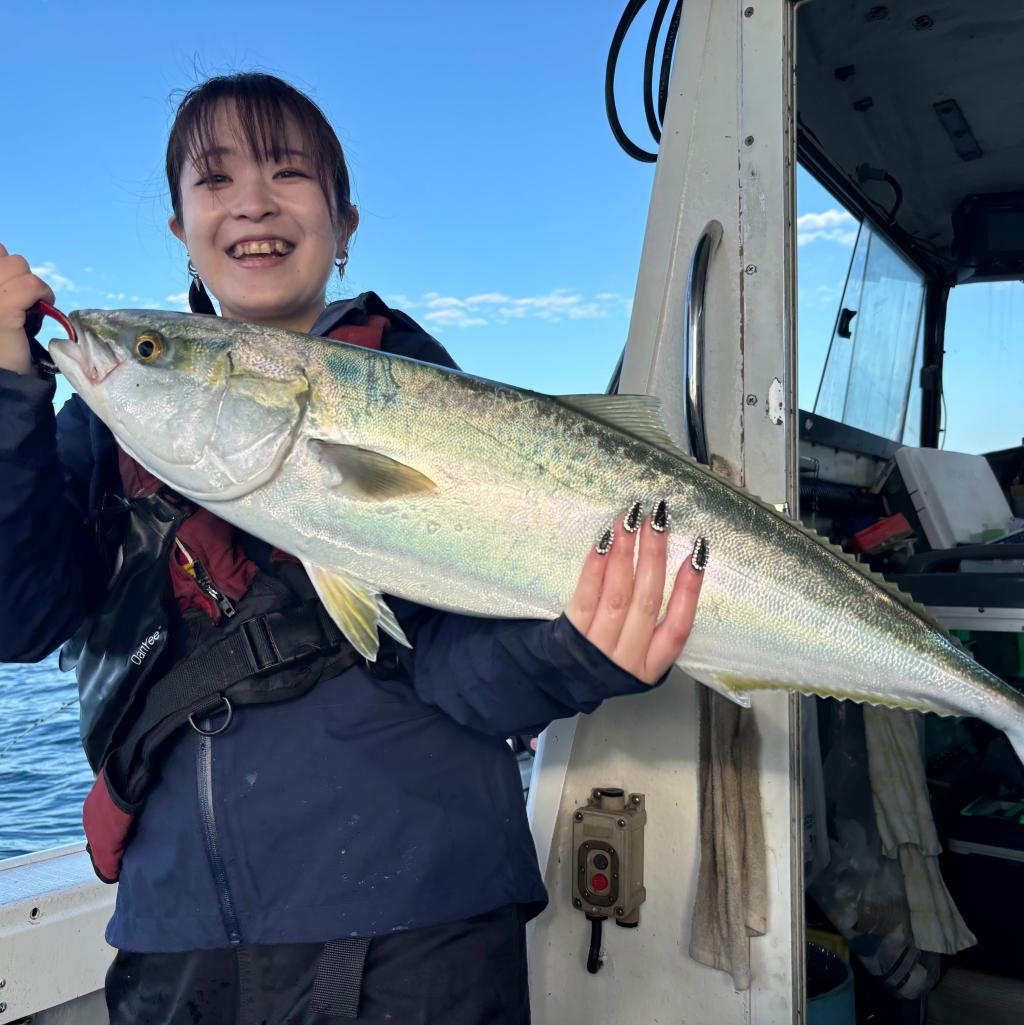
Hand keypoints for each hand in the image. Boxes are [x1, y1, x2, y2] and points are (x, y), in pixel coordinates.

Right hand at [0, 243, 54, 374]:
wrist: (3, 377)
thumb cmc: (1, 344)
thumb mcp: (1, 306)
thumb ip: (0, 282)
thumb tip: (7, 256)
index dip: (4, 266)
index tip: (12, 289)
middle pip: (4, 255)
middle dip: (20, 275)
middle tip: (23, 300)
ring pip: (18, 264)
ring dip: (32, 284)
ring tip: (31, 306)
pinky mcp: (3, 309)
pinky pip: (31, 284)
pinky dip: (43, 293)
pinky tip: (43, 308)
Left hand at [565, 502, 705, 684]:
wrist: (558, 680)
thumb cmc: (604, 657)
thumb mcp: (636, 653)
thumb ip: (653, 621)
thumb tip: (665, 560)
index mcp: (651, 665)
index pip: (677, 628)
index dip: (689, 591)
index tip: (697, 554)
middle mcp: (627, 658)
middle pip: (647, 601)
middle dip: (655, 556)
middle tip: (658, 519)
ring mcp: (597, 648)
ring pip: (618, 595)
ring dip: (627, 553)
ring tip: (630, 520)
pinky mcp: (570, 634)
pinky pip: (586, 597)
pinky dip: (596, 567)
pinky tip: (604, 541)